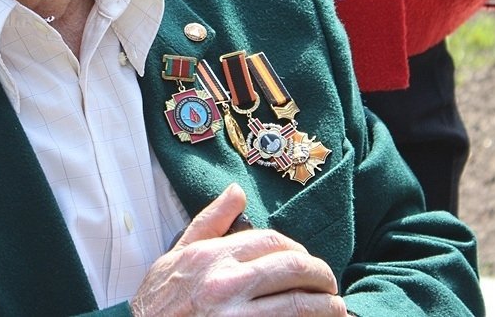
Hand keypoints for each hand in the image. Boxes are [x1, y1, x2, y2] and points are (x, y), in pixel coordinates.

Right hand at [130, 184, 347, 316]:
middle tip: (329, 284)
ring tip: (335, 309)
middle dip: (320, 275)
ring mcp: (236, 316)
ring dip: (326, 307)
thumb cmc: (158, 301)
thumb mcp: (177, 254)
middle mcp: (226, 283)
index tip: (304, 261)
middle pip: (293, 268)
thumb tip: (237, 191)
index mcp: (212, 256)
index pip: (272, 241)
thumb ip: (211, 223)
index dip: (296, 249)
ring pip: (298, 305)